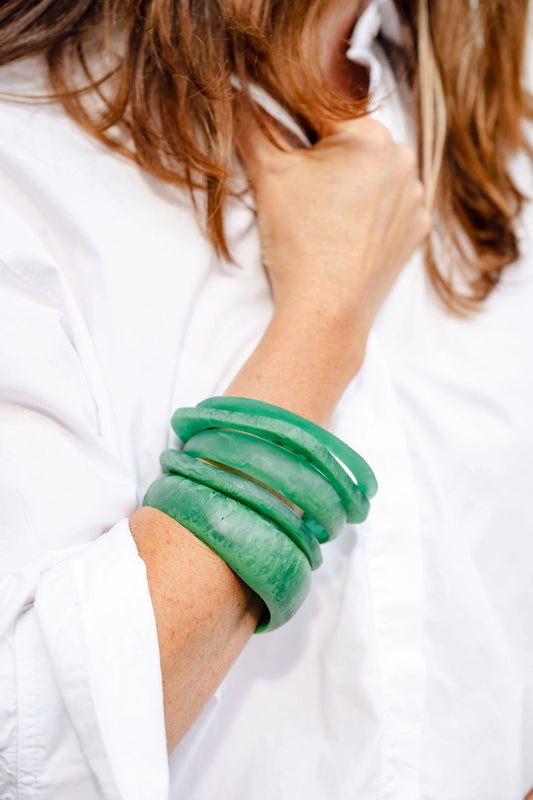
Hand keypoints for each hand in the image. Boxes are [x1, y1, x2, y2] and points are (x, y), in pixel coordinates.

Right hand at [238, 113, 430, 356]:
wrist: (327, 311)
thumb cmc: (300, 243)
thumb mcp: (268, 174)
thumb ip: (253, 123)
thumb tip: (238, 92)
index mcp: (370, 136)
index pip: (319, 113)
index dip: (292, 133)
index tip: (283, 160)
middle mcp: (403, 160)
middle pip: (348, 145)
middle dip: (322, 161)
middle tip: (301, 198)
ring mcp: (414, 198)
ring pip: (369, 175)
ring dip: (346, 186)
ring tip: (323, 220)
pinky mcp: (415, 229)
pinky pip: (387, 206)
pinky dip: (367, 214)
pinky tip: (345, 234)